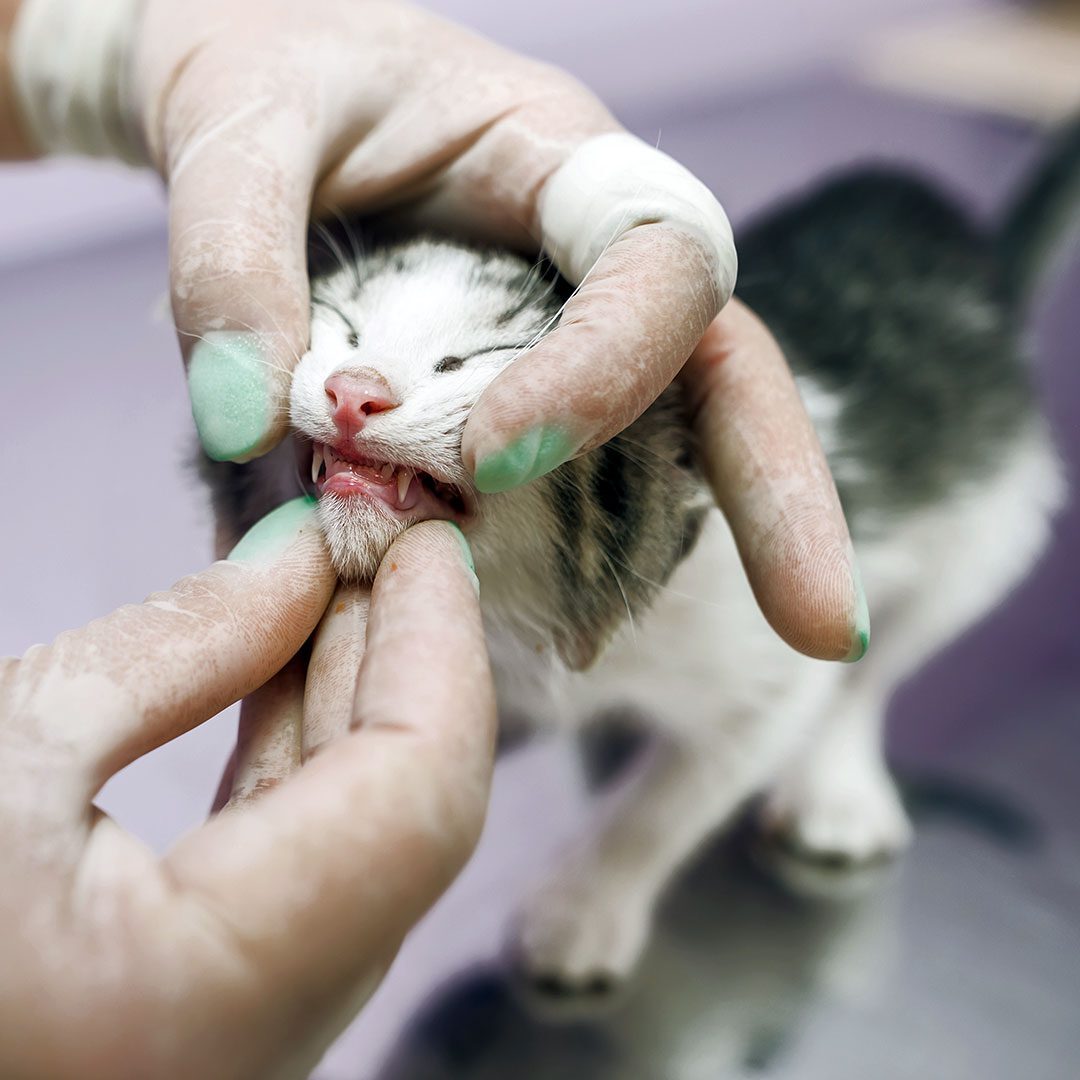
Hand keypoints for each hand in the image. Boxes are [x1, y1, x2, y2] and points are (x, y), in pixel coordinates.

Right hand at [0, 506, 493, 1079]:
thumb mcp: (3, 745)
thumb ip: (182, 650)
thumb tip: (300, 562)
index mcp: (204, 1002)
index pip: (421, 796)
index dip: (442, 646)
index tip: (424, 538)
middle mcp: (257, 1056)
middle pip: (408, 815)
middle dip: (405, 656)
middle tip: (384, 538)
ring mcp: (244, 1043)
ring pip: (363, 842)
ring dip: (356, 697)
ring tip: (338, 578)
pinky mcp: (212, 1010)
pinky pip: (304, 871)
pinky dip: (304, 757)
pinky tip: (289, 667)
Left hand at [6, 0, 864, 660]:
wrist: (260, 105)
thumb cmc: (274, 85)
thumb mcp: (239, 133)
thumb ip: (230, 262)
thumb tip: (245, 426)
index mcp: (563, 165)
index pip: (659, 261)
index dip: (608, 369)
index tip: (489, 458)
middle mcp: (594, 265)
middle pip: (728, 374)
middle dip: (779, 497)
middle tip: (827, 631)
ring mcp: (572, 339)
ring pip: (669, 444)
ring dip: (681, 553)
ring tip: (684, 651)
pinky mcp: (527, 399)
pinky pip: (579, 484)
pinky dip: (569, 562)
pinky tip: (554, 631)